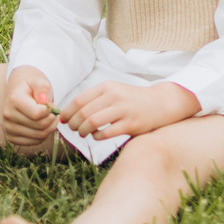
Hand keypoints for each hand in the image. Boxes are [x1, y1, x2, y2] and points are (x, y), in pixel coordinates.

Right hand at [1, 68, 58, 156]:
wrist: (18, 93)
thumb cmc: (31, 87)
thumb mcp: (38, 80)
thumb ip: (43, 87)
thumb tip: (43, 100)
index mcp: (14, 100)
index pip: (37, 114)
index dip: (49, 111)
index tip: (51, 105)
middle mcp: (8, 115)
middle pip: (40, 126)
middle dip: (52, 119)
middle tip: (53, 112)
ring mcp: (8, 128)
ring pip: (39, 136)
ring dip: (50, 128)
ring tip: (49, 118)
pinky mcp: (11, 138)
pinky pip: (34, 142)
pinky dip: (43, 135)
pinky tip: (43, 126)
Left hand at [63, 79, 200, 141]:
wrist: (160, 103)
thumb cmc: (132, 99)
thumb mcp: (114, 91)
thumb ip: (95, 99)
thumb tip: (69, 112)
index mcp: (107, 87)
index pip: (79, 100)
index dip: (68, 112)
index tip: (64, 120)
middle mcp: (114, 96)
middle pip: (83, 113)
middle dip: (73, 124)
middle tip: (73, 129)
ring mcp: (123, 110)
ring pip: (92, 122)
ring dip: (83, 131)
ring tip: (83, 134)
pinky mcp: (131, 124)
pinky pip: (106, 133)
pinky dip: (97, 137)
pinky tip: (97, 136)